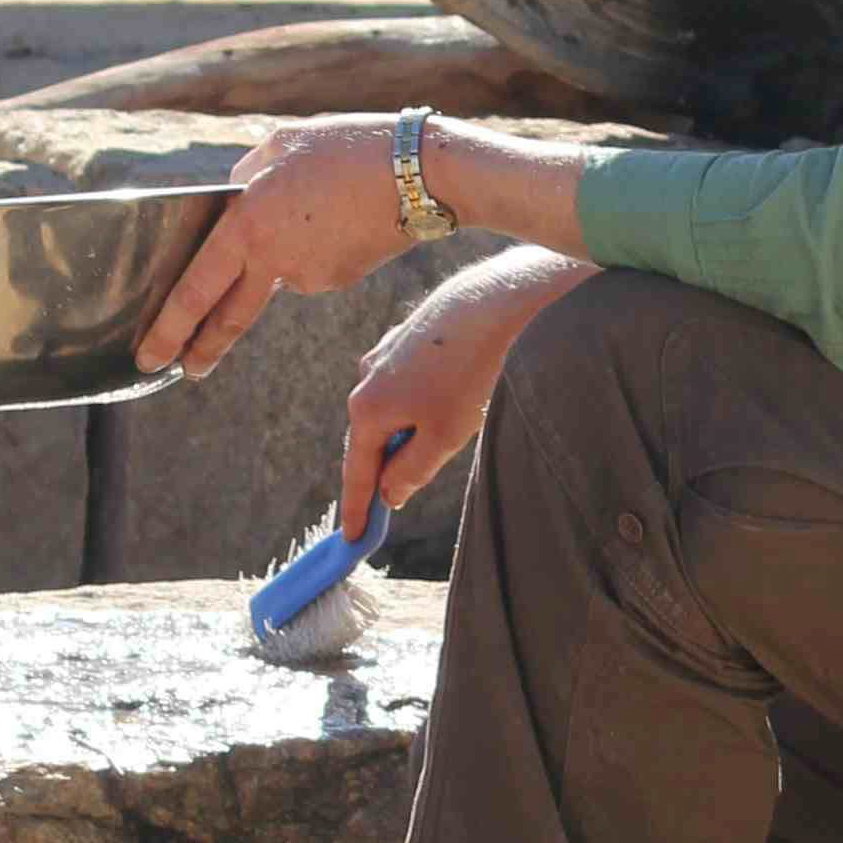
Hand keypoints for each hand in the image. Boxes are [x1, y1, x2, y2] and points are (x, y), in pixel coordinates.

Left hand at [135, 117, 405, 382]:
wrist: (423, 174)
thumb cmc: (350, 148)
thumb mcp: (284, 144)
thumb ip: (248, 174)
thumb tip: (234, 195)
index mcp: (248, 224)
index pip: (195, 288)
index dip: (169, 326)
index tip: (150, 356)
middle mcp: (272, 259)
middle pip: (228, 315)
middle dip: (201, 347)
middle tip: (183, 370)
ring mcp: (308, 276)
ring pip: (276, 273)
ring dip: (280, 256)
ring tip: (321, 206)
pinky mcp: (337, 279)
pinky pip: (310, 265)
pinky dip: (315, 246)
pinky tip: (341, 215)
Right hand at [339, 250, 593, 531]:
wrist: (492, 304)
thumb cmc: (468, 377)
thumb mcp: (441, 439)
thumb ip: (409, 472)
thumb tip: (388, 492)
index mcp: (367, 410)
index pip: (357, 472)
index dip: (355, 509)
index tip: (350, 539)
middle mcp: (366, 379)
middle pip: (370, 440)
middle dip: (379, 471)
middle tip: (384, 507)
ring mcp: (384, 354)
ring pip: (389, 409)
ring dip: (400, 435)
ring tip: (423, 453)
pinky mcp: (407, 337)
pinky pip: (403, 385)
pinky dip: (413, 406)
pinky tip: (439, 405)